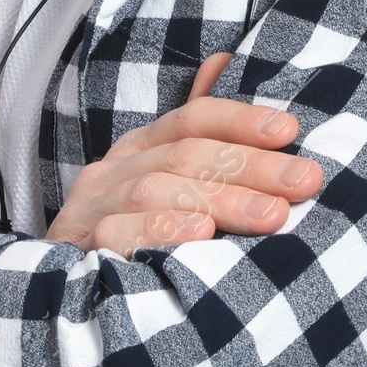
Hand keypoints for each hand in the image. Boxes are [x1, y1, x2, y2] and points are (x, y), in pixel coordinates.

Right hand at [46, 53, 320, 255]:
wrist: (62, 305)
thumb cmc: (133, 238)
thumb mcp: (166, 183)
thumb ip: (197, 131)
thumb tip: (224, 61)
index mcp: (140, 149)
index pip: (190, 119)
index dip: (240, 120)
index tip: (290, 130)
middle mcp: (114, 171)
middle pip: (184, 155)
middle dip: (250, 166)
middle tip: (304, 180)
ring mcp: (91, 210)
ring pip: (156, 190)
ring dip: (220, 199)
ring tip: (273, 214)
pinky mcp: (77, 251)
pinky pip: (116, 234)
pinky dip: (160, 231)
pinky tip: (201, 236)